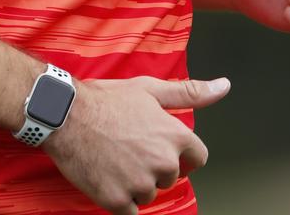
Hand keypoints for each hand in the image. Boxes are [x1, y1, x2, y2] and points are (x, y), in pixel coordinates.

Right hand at [43, 75, 229, 214]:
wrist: (66, 114)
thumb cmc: (107, 99)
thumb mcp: (150, 89)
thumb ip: (190, 93)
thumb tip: (223, 86)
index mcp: (175, 136)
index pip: (198, 158)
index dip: (181, 152)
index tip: (161, 146)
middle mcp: (163, 163)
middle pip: (171, 176)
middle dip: (154, 166)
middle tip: (129, 146)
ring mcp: (141, 184)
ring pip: (150, 193)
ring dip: (136, 182)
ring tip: (115, 158)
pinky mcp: (119, 201)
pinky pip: (131, 211)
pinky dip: (121, 198)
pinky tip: (108, 176)